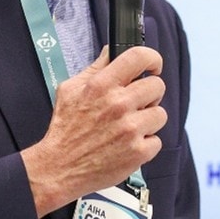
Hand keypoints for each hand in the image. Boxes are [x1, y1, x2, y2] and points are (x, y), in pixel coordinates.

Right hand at [23, 45, 166, 215]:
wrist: (59, 168)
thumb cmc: (65, 129)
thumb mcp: (70, 90)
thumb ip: (95, 69)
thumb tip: (112, 51)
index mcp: (101, 85)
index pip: (139, 57)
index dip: (152, 59)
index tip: (153, 66)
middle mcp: (118, 104)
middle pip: (157, 86)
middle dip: (149, 94)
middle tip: (138, 103)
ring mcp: (130, 129)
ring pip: (161, 114)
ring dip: (148, 120)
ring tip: (131, 127)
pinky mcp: (138, 152)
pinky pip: (157, 141)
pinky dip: (145, 144)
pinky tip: (128, 145)